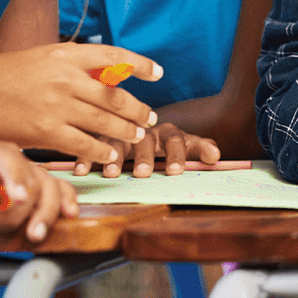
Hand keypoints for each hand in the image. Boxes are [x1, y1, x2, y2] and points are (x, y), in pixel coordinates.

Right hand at [0, 44, 162, 166]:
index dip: (139, 64)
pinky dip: (100, 150)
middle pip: (114, 93)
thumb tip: (102, 76)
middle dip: (137, 108)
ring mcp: (55, 105)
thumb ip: (68, 68)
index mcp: (61, 54)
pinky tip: (109, 155)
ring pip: (104, 120)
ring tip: (137, 136)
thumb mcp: (36, 60)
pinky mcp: (45, 132)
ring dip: (125, 130)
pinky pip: (83, 144)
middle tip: (149, 118)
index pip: (112, 56)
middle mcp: (62, 77)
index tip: (157, 72)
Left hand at [0, 136, 78, 244]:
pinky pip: (53, 189)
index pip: (8, 161)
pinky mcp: (28, 184)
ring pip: (48, 186)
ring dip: (46, 211)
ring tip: (34, 234)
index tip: (18, 200)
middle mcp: (10, 156)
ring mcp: (22, 170)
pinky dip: (63, 201)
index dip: (16, 181)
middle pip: (32, 179)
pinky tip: (68, 215)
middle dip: (26, 210)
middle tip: (5, 230)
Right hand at [76, 121, 221, 177]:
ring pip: (118, 141)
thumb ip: (200, 149)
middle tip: (144, 174)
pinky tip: (80, 170)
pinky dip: (86, 156)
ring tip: (111, 174)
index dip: (176, 155)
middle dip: (145, 157)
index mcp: (168, 132)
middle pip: (146, 141)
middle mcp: (145, 130)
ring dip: (115, 157)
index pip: (175, 140)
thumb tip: (216, 156)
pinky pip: (93, 145)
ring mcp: (122, 132)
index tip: (176, 172)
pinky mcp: (102, 137)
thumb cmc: (168, 142)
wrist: (144, 123)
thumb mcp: (187, 144)